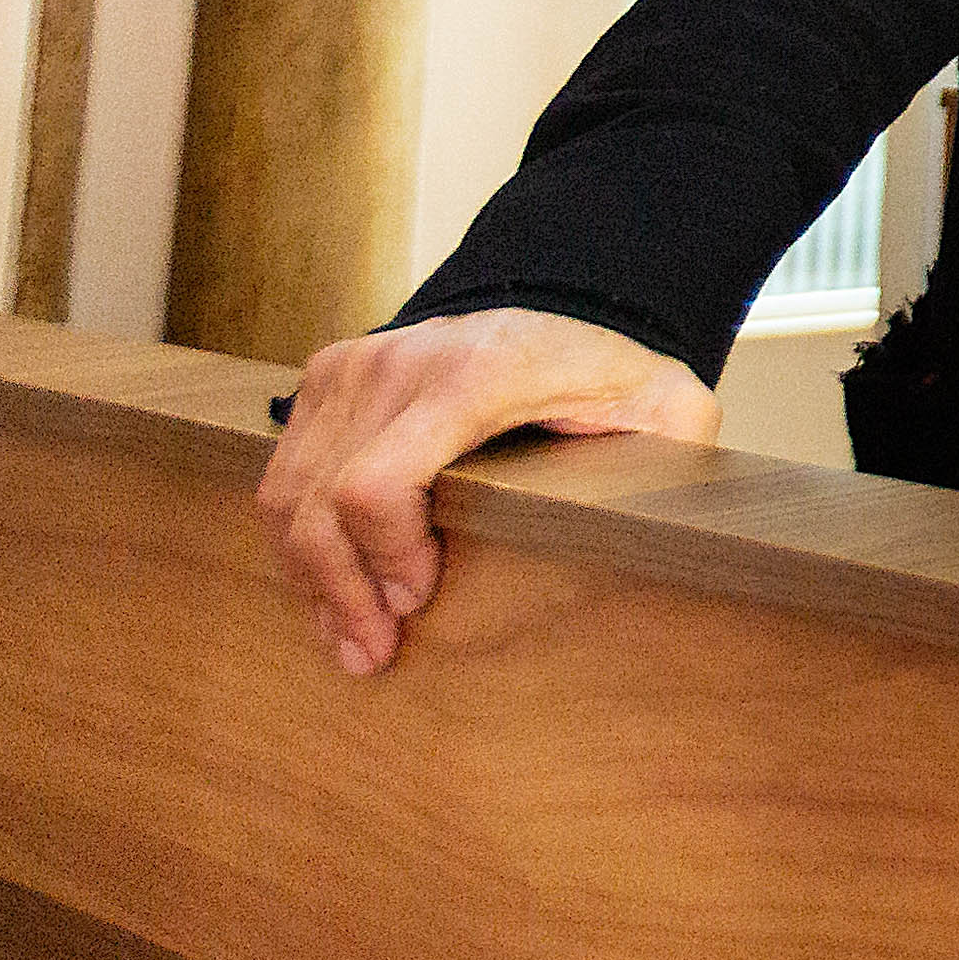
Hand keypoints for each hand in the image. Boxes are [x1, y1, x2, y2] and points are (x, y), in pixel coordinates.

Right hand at [257, 308, 718, 676]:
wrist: (570, 307)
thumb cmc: (617, 374)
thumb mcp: (670, 410)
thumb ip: (673, 462)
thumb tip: (666, 533)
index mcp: (481, 373)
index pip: (378, 483)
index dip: (382, 558)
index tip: (416, 603)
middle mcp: (405, 360)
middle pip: (323, 501)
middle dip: (340, 591)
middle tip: (372, 652)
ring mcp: (358, 362)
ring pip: (290, 492)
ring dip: (310, 576)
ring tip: (348, 635)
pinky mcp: (330, 374)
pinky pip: (286, 471)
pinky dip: (299, 536)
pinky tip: (333, 586)